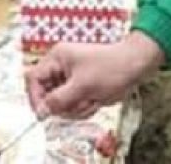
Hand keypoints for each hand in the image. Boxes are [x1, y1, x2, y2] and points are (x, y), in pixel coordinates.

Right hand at [25, 33, 164, 118]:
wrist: (137, 65)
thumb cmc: (112, 68)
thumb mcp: (82, 86)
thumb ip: (58, 100)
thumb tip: (41, 111)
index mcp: (58, 58)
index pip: (34, 79)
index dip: (36, 97)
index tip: (45, 112)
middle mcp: (62, 67)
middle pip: (47, 94)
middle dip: (64, 104)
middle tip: (80, 102)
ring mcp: (72, 77)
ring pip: (61, 103)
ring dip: (76, 107)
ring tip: (93, 99)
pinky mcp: (81, 87)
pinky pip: (74, 104)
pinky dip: (84, 107)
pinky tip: (97, 100)